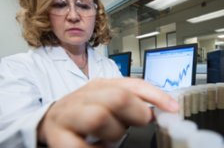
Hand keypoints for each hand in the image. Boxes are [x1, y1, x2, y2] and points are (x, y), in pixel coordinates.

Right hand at [37, 77, 178, 145]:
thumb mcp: (108, 100)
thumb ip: (133, 102)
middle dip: (137, 112)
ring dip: (114, 132)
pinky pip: (80, 146)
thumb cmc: (84, 112)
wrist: (47, 121)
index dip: (156, 95)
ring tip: (112, 138)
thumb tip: (165, 110)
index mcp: (100, 86)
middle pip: (117, 97)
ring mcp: (69, 116)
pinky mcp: (57, 136)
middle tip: (140, 123)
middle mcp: (84, 96)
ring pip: (99, 117)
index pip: (132, 84)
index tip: (173, 109)